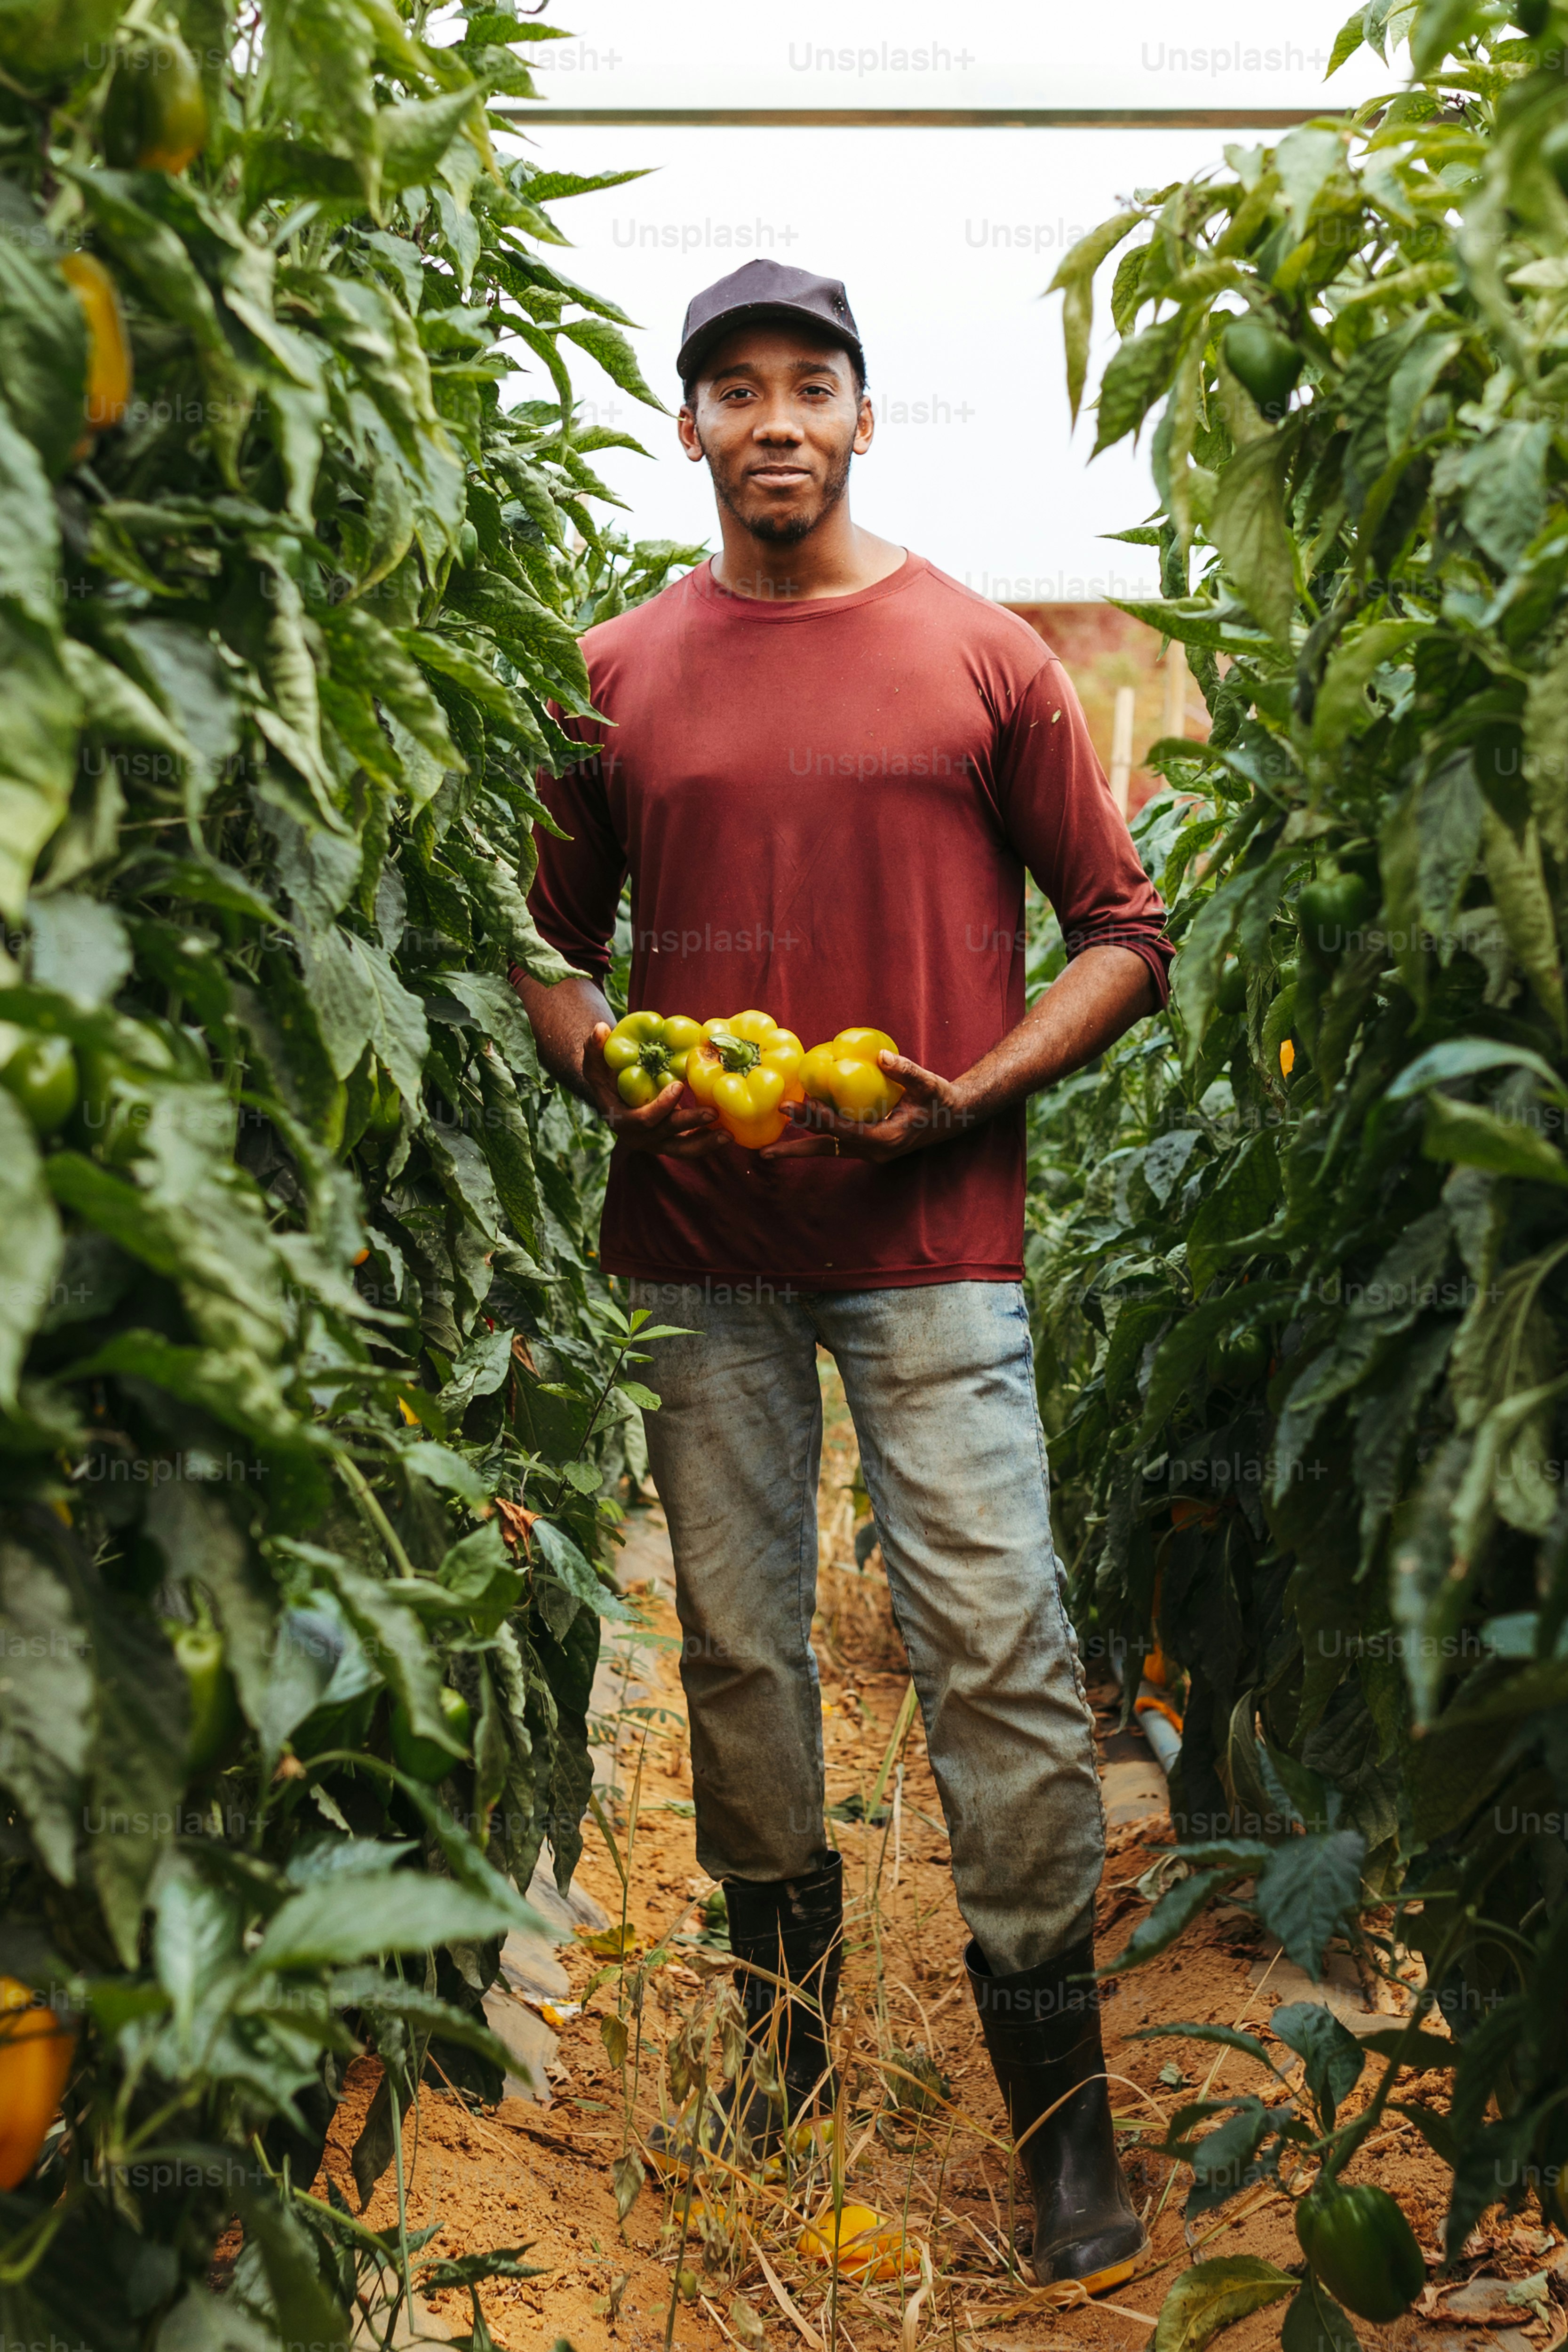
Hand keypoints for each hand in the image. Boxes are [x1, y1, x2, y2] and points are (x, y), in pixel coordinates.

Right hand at [584, 1022, 730, 1158]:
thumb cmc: (605, 1074)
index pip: (642, 1120)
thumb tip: (600, 1028)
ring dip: (705, 1143)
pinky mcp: (671, 1141)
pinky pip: (690, 1146)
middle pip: (667, 1136)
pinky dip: (708, 1141)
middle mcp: (639, 1137)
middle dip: (690, 1124)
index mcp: (621, 1120)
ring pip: (682, 1149)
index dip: (660, 1106)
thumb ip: (595, 1047)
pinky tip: (728, 1133)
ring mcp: (656, 1143)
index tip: (678, 1086)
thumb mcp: (596, 1061)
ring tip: (728, 1135)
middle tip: (713, 1112)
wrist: (613, 1094)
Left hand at [760, 1052, 973, 1162]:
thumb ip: (905, 1071)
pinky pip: (836, 1145)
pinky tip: (796, 1134)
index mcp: (886, 1138)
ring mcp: (870, 1152)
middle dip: (797, 1144)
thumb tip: (881, 1056)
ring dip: (801, 1149)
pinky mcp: (867, 1147)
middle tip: (766, 1144)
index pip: (843, 1130)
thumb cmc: (940, 1099)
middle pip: (829, 1146)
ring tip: (768, 1153)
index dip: (817, 1118)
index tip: (793, 1106)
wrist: (953, 1118)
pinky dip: (816, 1140)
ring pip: (829, 1150)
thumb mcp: (927, 1083)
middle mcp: (875, 1151)